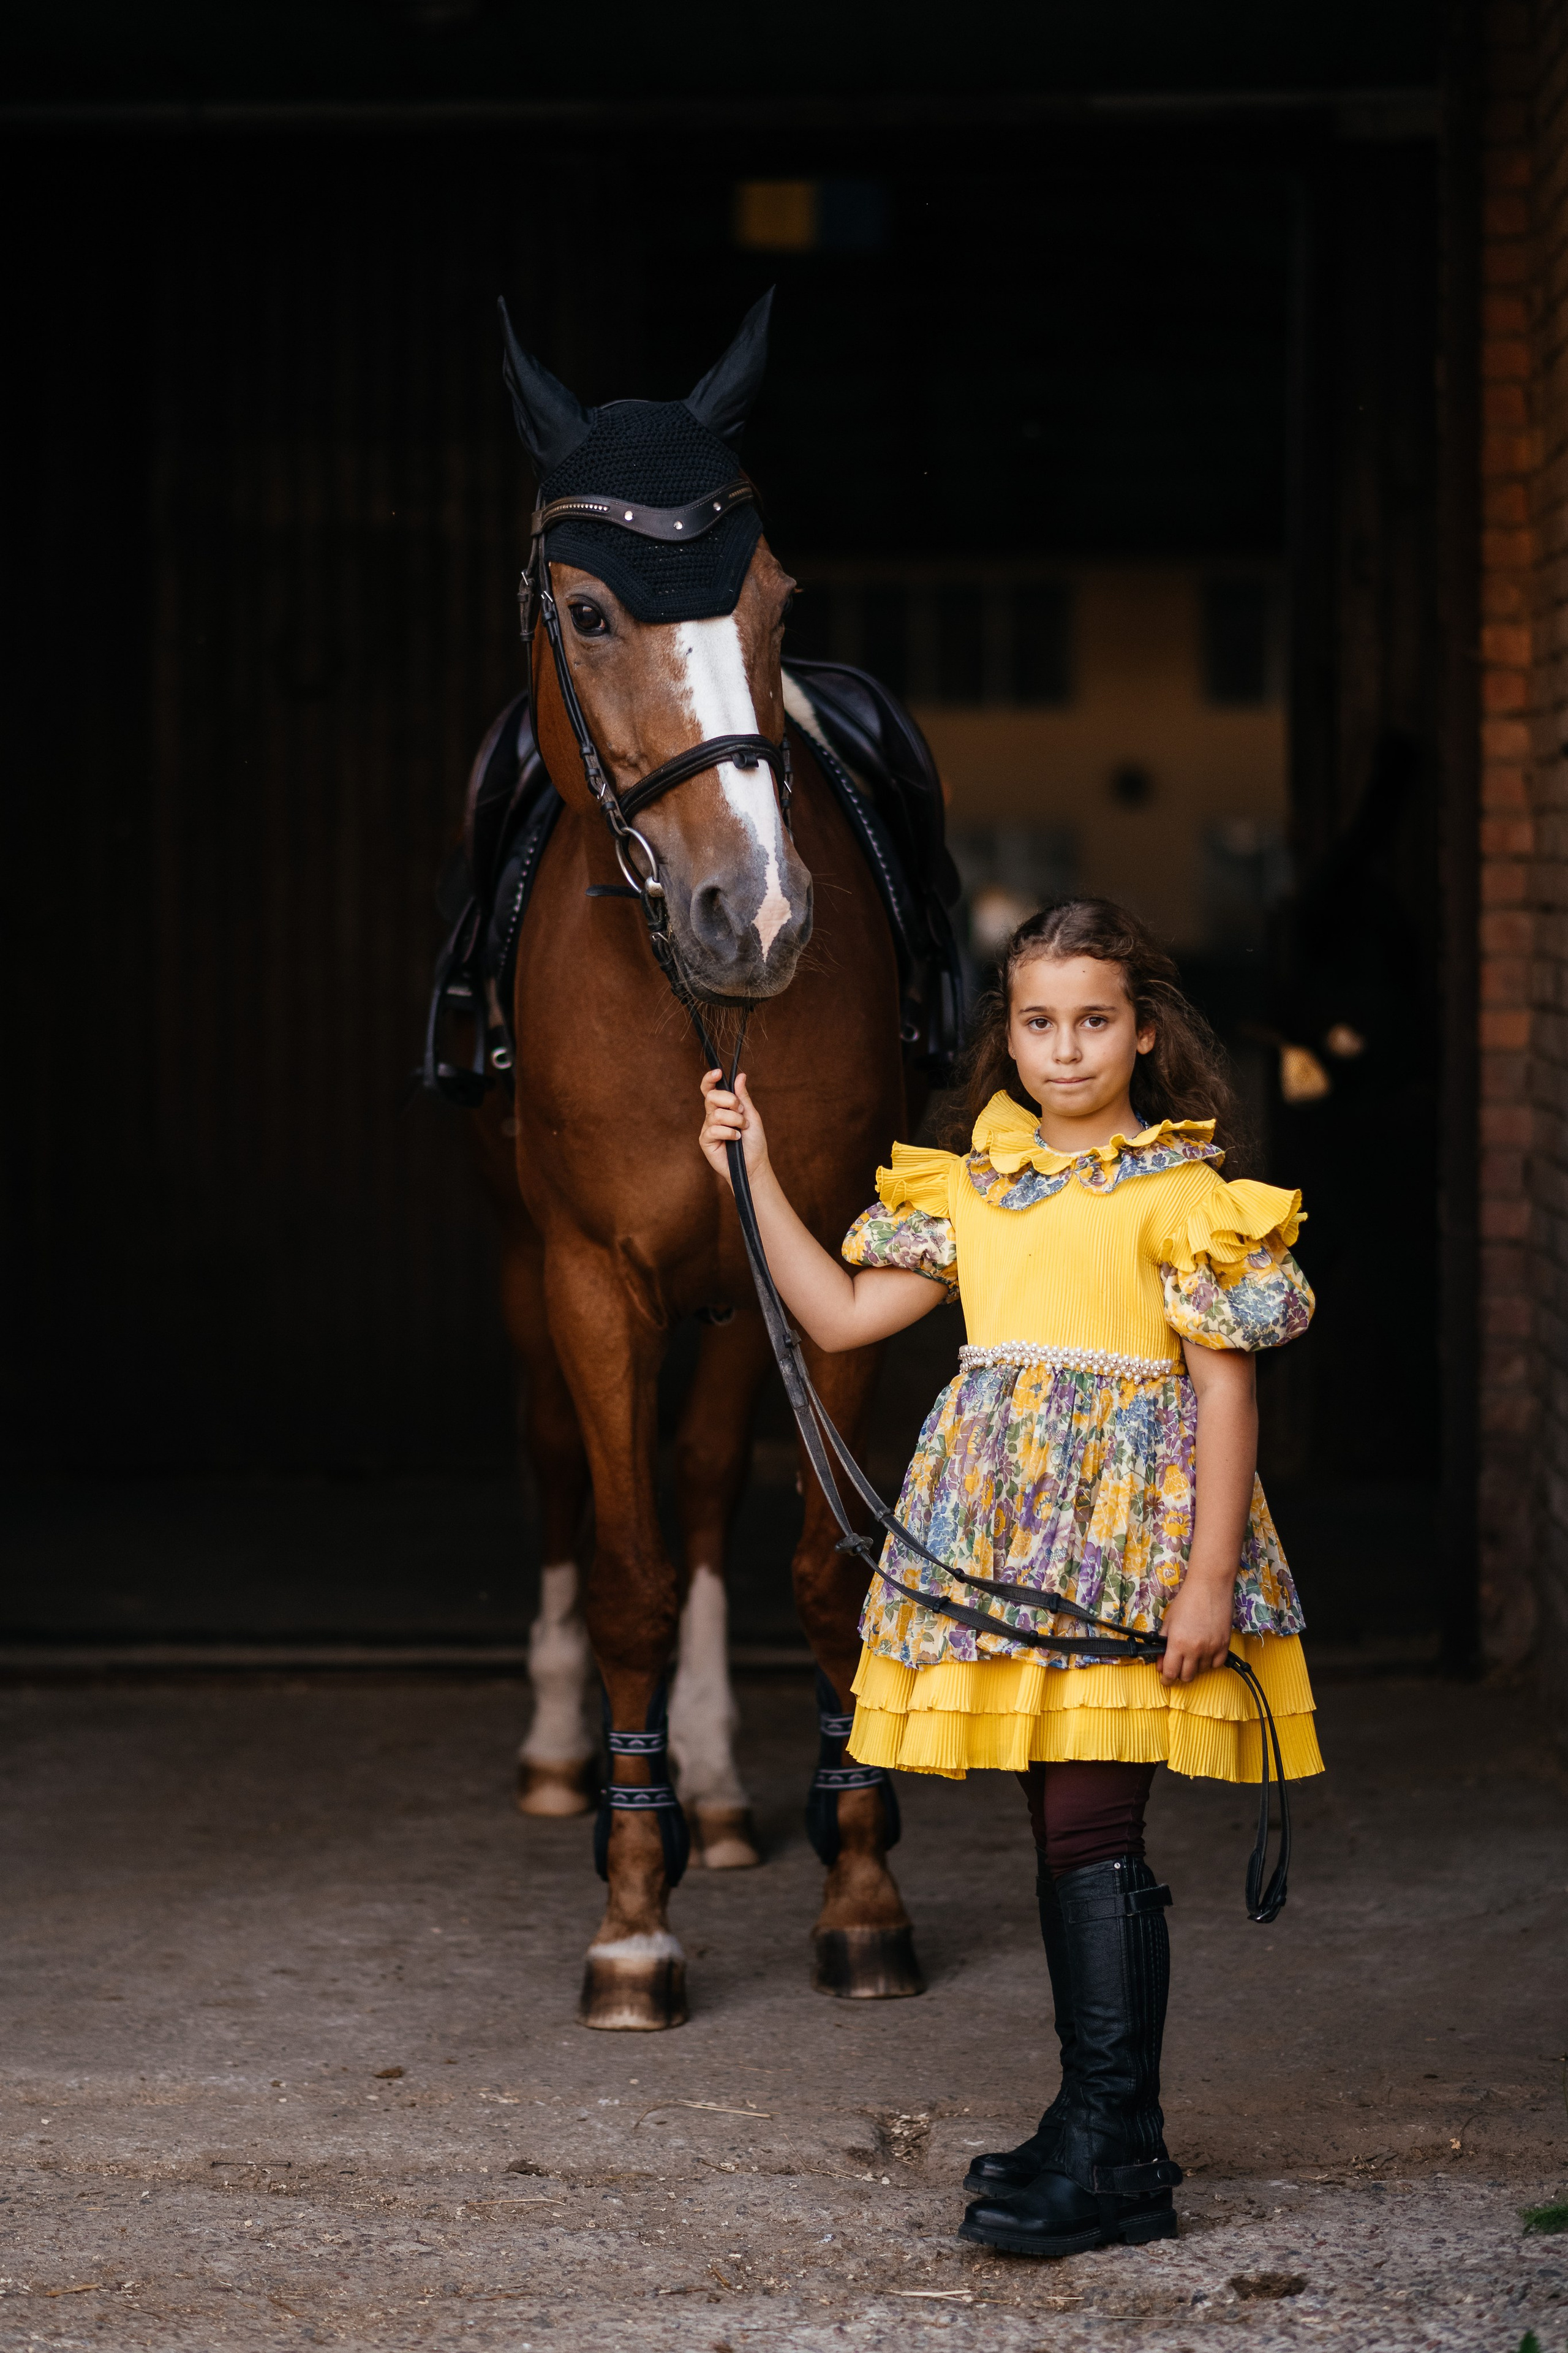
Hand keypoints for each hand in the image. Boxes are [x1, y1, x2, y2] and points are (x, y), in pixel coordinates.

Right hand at [698, 1068, 769, 1188]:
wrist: (754, 1164)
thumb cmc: (754, 1141)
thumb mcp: (751, 1115)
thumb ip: (743, 1096)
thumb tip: (740, 1075)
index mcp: (723, 1107)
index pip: (710, 1089)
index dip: (710, 1079)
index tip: (718, 1072)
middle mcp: (713, 1115)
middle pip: (711, 1096)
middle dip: (730, 1101)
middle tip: (742, 1111)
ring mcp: (708, 1128)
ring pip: (716, 1114)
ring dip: (735, 1120)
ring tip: (742, 1129)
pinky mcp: (705, 1141)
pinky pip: (714, 1129)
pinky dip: (729, 1133)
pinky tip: (736, 1139)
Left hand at [1158, 1570, 1235, 1683]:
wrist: (1209, 1587)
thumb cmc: (1186, 1601)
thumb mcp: (1168, 1622)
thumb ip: (1162, 1645)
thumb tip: (1160, 1664)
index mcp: (1178, 1643)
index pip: (1171, 1673)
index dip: (1166, 1679)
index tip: (1165, 1680)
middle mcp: (1195, 1649)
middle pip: (1187, 1676)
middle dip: (1180, 1674)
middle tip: (1178, 1666)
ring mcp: (1211, 1648)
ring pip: (1202, 1671)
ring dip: (1195, 1667)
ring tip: (1192, 1654)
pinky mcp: (1224, 1645)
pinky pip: (1217, 1664)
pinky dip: (1210, 1663)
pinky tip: (1205, 1654)